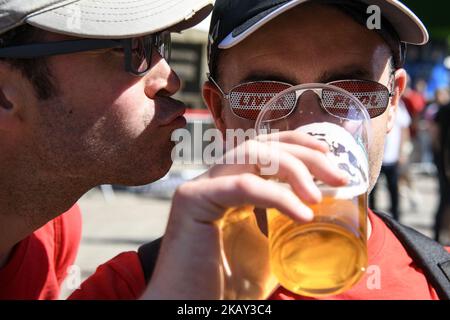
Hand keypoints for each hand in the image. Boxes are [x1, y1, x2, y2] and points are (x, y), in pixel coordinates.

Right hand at [142, 131, 347, 299]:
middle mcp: (215, 180)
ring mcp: (201, 186)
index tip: (329, 156)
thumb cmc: (229, 285)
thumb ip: (288, 226)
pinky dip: (276, 196)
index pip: (264, 148)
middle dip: (303, 153)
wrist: (192, 307)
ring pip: (250, 154)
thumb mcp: (271, 249)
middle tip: (338, 175)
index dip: (297, 143)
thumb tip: (326, 218)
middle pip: (261, 144)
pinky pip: (242, 186)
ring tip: (316, 196)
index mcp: (231, 187)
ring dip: (292, 168)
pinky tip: (301, 214)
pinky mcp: (192, 199)